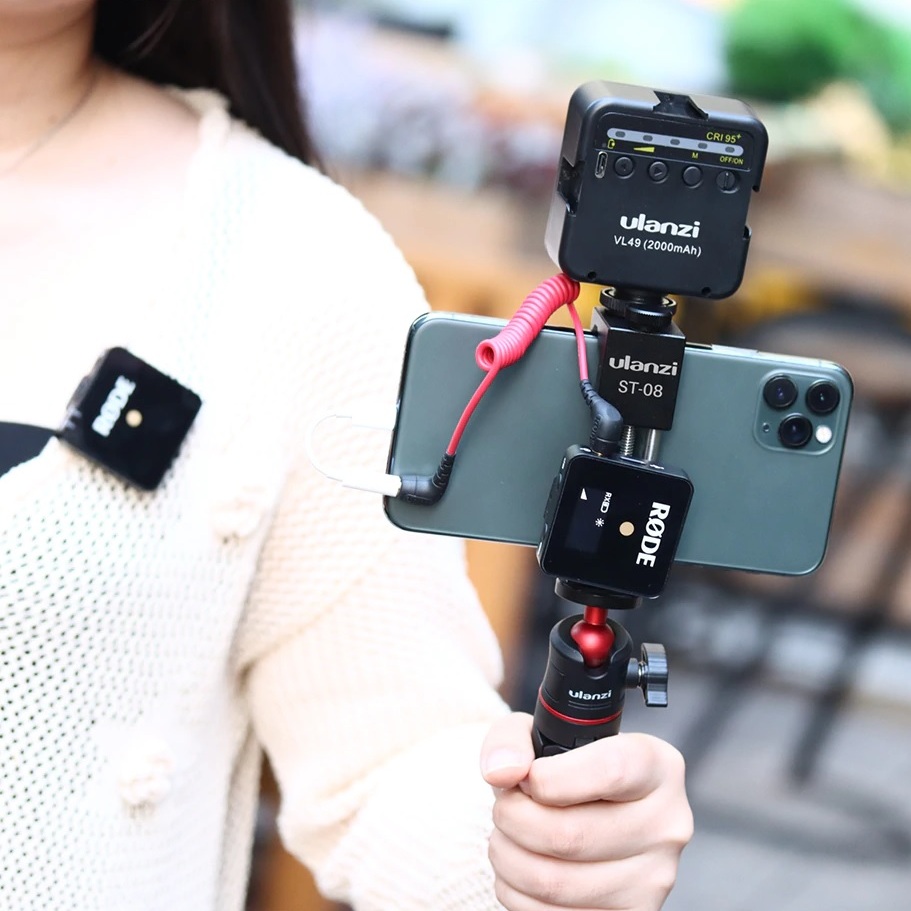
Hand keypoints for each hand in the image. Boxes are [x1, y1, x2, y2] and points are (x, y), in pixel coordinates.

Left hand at [480, 713, 691, 910]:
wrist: (587, 811)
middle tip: (506, 806)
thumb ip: (511, 740)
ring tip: (508, 835)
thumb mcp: (539, 733)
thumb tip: (501, 771)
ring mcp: (652, 878)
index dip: (553, 778)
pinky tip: (523, 866)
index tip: (527, 778)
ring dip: (508, 858)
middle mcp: (665, 823)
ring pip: (555, 883)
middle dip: (514, 819)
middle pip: (572, 835)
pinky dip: (519, 892)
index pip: (611, 771)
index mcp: (655, 766)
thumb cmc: (565, 769)